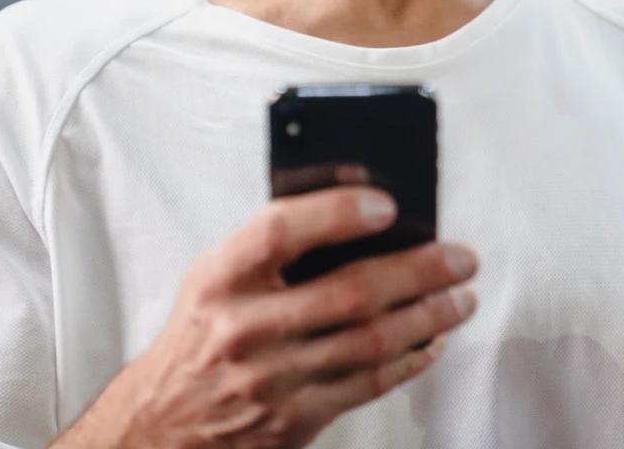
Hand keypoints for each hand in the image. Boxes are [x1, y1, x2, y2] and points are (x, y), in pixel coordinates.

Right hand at [55, 186, 478, 448]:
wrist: (162, 423)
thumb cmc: (204, 334)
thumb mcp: (218, 276)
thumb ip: (275, 242)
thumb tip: (360, 200)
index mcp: (221, 279)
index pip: (277, 232)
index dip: (335, 212)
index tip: (386, 203)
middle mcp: (244, 328)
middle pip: (349, 293)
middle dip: (420, 271)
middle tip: (461, 257)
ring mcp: (272, 379)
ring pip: (371, 342)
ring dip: (430, 316)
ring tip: (461, 296)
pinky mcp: (295, 419)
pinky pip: (369, 385)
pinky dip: (411, 359)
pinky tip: (433, 339)